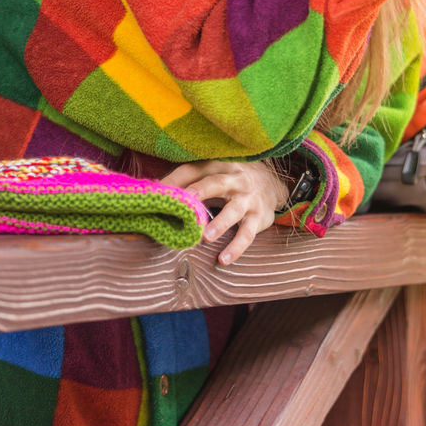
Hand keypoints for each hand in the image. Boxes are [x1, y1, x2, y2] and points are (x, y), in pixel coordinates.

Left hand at [161, 159, 289, 265]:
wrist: (272, 185)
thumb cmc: (230, 182)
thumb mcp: (213, 175)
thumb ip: (187, 182)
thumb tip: (152, 193)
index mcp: (218, 165)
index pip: (193, 170)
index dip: (174, 180)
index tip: (156, 194)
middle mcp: (234, 178)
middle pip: (216, 183)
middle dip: (200, 192)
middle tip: (184, 205)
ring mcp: (248, 198)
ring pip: (234, 209)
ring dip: (220, 222)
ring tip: (206, 237)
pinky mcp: (258, 216)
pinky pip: (248, 233)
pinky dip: (236, 247)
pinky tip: (223, 259)